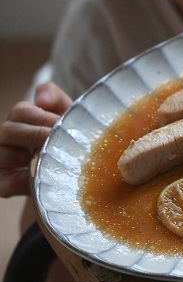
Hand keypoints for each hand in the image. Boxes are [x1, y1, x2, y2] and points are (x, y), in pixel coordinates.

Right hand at [0, 82, 71, 196]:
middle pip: (8, 130)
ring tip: (45, 161)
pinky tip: (33, 180)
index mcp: (23, 119)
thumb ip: (55, 98)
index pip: (21, 111)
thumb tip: (42, 99)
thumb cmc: (70, 137)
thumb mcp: (68, 115)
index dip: (42, 118)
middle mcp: (8, 137)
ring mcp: (3, 159)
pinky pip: (2, 183)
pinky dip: (16, 182)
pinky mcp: (4, 182)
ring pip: (1, 155)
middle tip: (57, 143)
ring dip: (23, 158)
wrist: (77, 169)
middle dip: (35, 136)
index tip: (61, 125)